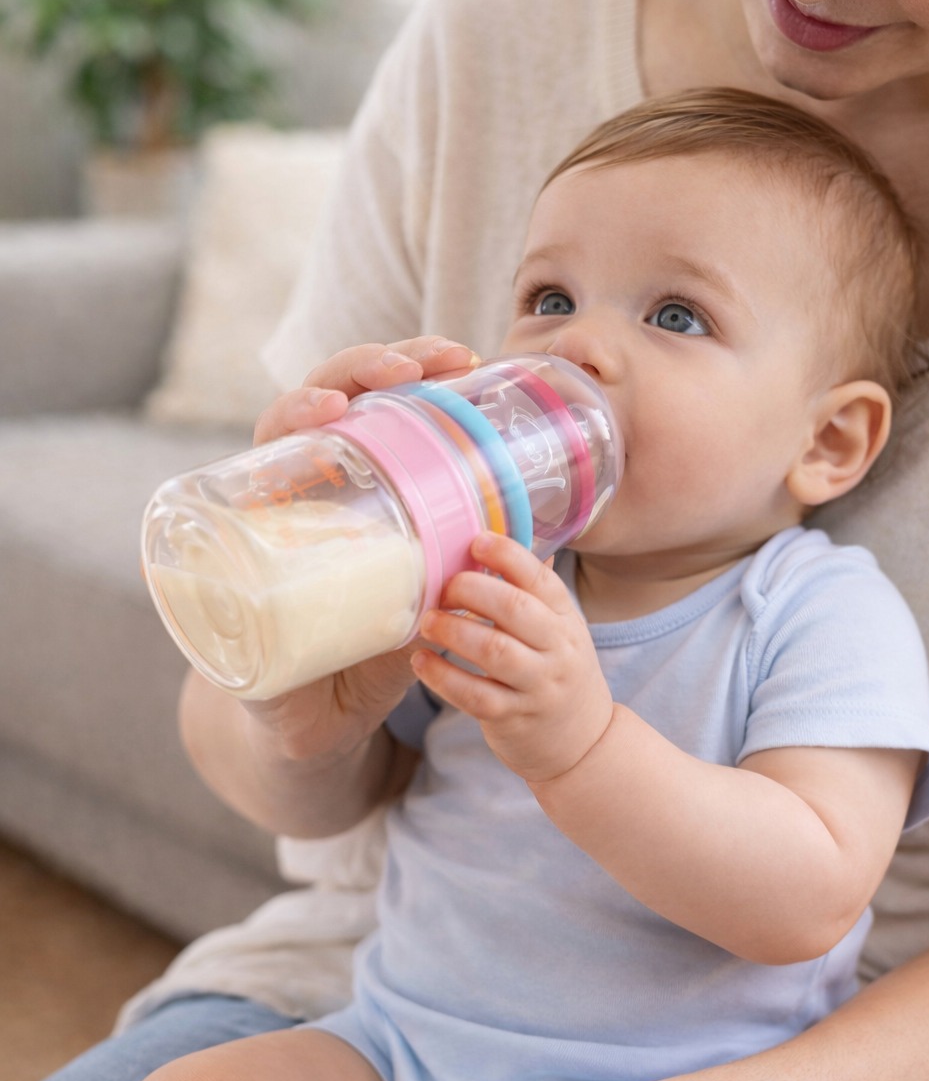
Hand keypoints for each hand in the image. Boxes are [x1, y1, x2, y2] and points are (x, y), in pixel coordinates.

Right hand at [243, 337, 481, 761]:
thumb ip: (468, 570)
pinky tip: (278, 457)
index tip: (459, 355)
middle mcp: (299, 491)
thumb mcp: (424, 603)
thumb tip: (550, 542)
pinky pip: (225, 510)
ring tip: (339, 404)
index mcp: (347, 487)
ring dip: (301, 406)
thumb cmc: (363, 650)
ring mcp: (258, 520)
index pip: (371, 404)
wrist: (311, 725)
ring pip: (269, 436)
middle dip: (362, 368)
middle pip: (320, 401)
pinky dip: (249, 478)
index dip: (408, 366)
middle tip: (406, 368)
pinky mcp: (229, 569)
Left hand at [411, 533, 613, 784]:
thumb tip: (496, 539)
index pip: (540, 579)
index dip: (507, 555)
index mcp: (566, 619)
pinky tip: (421, 662)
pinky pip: (475, 695)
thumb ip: (531, 595)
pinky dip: (443, 677)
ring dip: (454, 630)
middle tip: (441, 586)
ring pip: (494, 651)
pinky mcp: (514, 718)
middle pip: (515, 609)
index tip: (475, 541)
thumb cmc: (557, 674)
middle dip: (471, 590)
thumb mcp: (560, 631)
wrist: (583, 742)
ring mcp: (538, 686)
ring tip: (426, 621)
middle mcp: (558, 650)